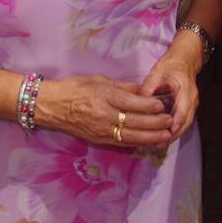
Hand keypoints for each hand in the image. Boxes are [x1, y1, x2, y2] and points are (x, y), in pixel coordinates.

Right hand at [38, 74, 171, 147]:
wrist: (51, 106)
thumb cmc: (73, 88)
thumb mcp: (98, 80)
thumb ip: (122, 87)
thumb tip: (142, 90)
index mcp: (104, 96)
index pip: (132, 103)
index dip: (149, 106)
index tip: (162, 105)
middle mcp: (104, 115)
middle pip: (135, 121)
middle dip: (155, 123)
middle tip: (170, 121)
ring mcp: (101, 130)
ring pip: (131, 136)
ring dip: (151, 137)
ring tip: (166, 135)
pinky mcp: (99, 140)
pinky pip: (122, 142)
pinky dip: (137, 142)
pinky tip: (149, 142)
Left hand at [139, 32, 203, 140]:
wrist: (184, 60)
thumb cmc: (171, 65)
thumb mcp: (158, 72)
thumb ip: (149, 86)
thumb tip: (138, 101)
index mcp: (186, 89)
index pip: (184, 109)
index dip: (176, 122)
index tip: (167, 131)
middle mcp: (192, 99)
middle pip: (186, 121)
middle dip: (173, 134)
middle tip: (159, 144)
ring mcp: (191, 104)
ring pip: (185, 123)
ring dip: (174, 134)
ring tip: (159, 144)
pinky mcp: (187, 107)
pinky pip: (183, 121)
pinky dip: (174, 129)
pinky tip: (162, 135)